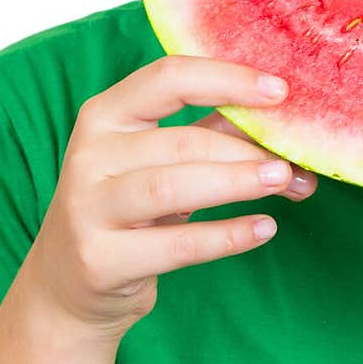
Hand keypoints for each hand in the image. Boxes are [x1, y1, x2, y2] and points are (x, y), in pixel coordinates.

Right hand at [24, 55, 316, 338]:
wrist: (67, 284)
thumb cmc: (127, 208)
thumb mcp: (158, 162)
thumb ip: (212, 134)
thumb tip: (284, 124)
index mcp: (105, 115)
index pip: (168, 78)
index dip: (227, 80)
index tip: (280, 91)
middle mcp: (90, 155)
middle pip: (179, 140)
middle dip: (243, 149)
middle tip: (294, 160)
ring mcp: (89, 208)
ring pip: (172, 187)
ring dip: (236, 182)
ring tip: (285, 182)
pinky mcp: (100, 260)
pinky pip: (175, 245)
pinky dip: (226, 236)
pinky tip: (264, 228)